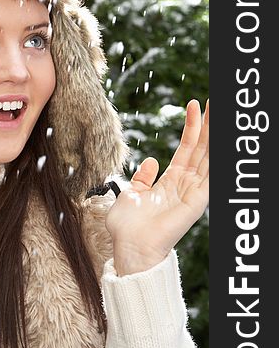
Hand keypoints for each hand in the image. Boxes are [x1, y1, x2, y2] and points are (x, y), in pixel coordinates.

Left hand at [105, 99, 208, 274]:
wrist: (129, 246)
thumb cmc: (127, 226)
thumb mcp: (131, 193)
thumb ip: (142, 177)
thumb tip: (150, 161)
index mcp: (170, 182)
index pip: (186, 148)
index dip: (191, 127)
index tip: (194, 105)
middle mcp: (184, 184)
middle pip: (200, 148)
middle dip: (206, 124)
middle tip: (213, 101)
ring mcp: (192, 192)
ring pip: (208, 157)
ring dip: (213, 135)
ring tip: (218, 111)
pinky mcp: (197, 202)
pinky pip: (211, 176)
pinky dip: (217, 158)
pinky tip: (220, 140)